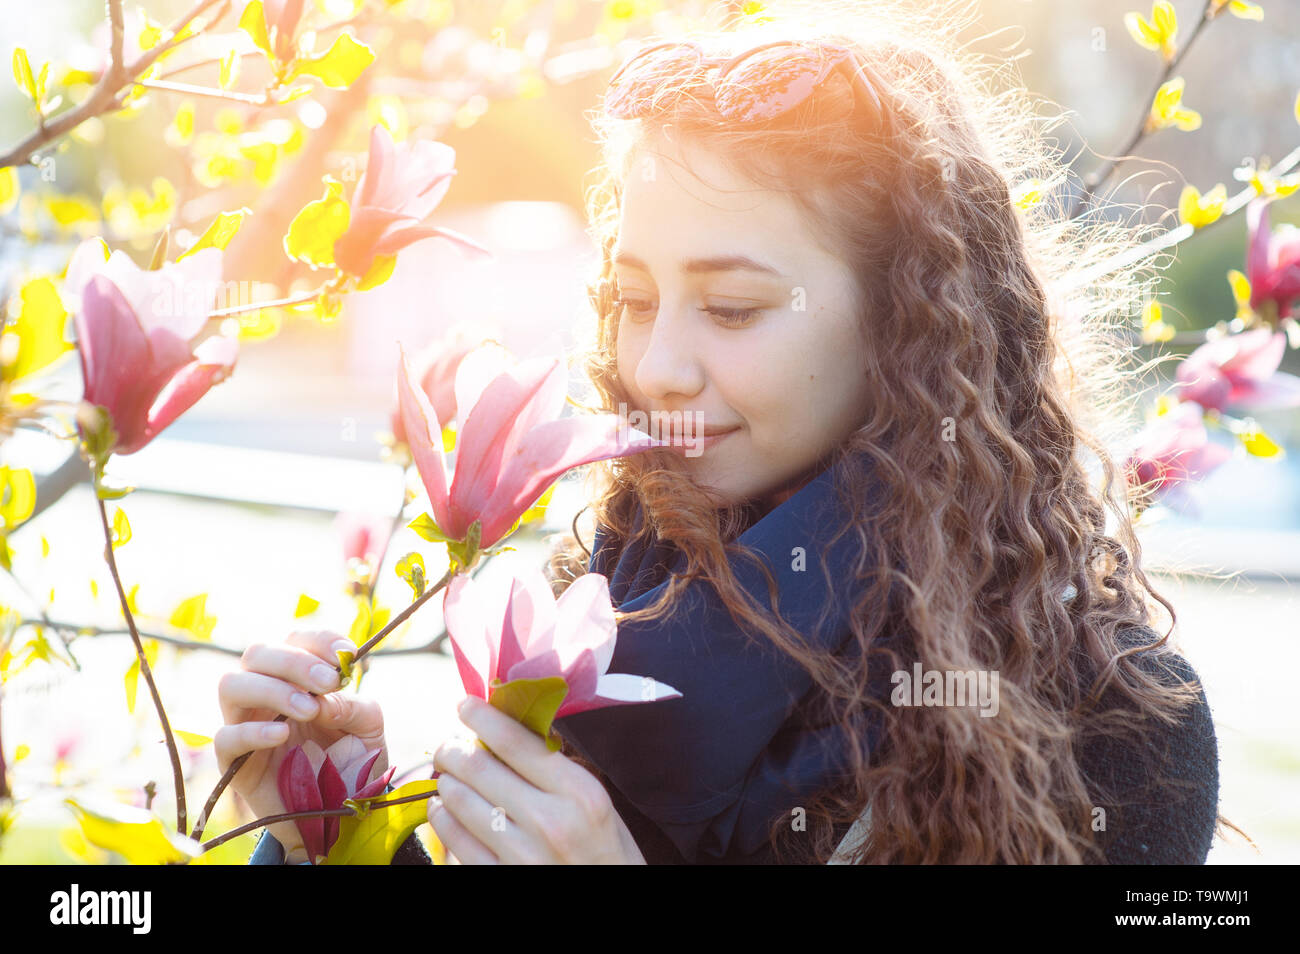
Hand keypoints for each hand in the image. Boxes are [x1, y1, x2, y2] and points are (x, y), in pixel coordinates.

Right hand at [215, 630, 386, 863]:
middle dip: (295, 661)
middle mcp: (267, 692)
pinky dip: (253, 731)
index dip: (319, 640)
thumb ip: (355, 707)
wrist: (341, 815)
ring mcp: (246, 723)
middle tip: (327, 682)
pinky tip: (283, 735)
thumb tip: (325, 699)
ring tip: (309, 709)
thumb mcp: (369, 730)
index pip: (297, 639)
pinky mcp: (234, 762)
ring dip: (272, 689)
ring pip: (231, 684)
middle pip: (258, 653)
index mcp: (300, 677)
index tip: (346, 654)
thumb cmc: (352, 763)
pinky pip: (225, 737)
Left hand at [428, 696, 645, 864]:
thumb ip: (558, 770)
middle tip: (448, 746)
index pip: (515, 742)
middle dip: (453, 750)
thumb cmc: (609, 852)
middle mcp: (549, 821)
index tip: (465, 705)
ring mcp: (522, 855)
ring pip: (459, 802)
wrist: (614, 903)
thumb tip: (509, 734)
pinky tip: (443, 810)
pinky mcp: (501, 880)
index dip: (482, 717)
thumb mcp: (598, 803)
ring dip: (445, 783)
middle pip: (478, 768)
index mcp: (578, 792)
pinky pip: (455, 842)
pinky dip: (442, 818)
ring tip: (447, 777)